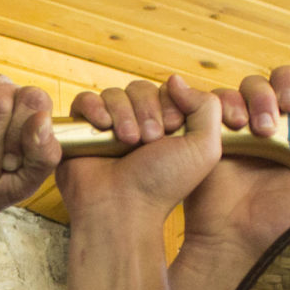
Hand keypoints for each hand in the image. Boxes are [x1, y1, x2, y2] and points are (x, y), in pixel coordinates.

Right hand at [53, 91, 223, 229]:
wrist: (123, 209)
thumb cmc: (163, 185)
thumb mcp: (204, 148)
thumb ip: (207, 107)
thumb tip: (174, 80)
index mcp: (165, 127)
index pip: (165, 90)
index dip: (169, 102)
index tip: (171, 128)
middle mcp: (136, 124)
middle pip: (139, 88)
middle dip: (147, 110)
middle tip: (150, 140)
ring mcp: (108, 127)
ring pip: (114, 94)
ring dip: (123, 114)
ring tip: (129, 141)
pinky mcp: (82, 131)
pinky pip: (84, 100)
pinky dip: (94, 107)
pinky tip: (103, 126)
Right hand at [175, 54, 289, 267]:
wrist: (239, 245)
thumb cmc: (287, 232)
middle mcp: (280, 131)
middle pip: (287, 80)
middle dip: (289, 81)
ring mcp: (245, 130)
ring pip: (251, 85)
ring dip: (258, 95)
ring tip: (262, 127)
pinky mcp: (214, 134)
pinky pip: (214, 99)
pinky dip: (222, 101)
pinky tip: (233, 123)